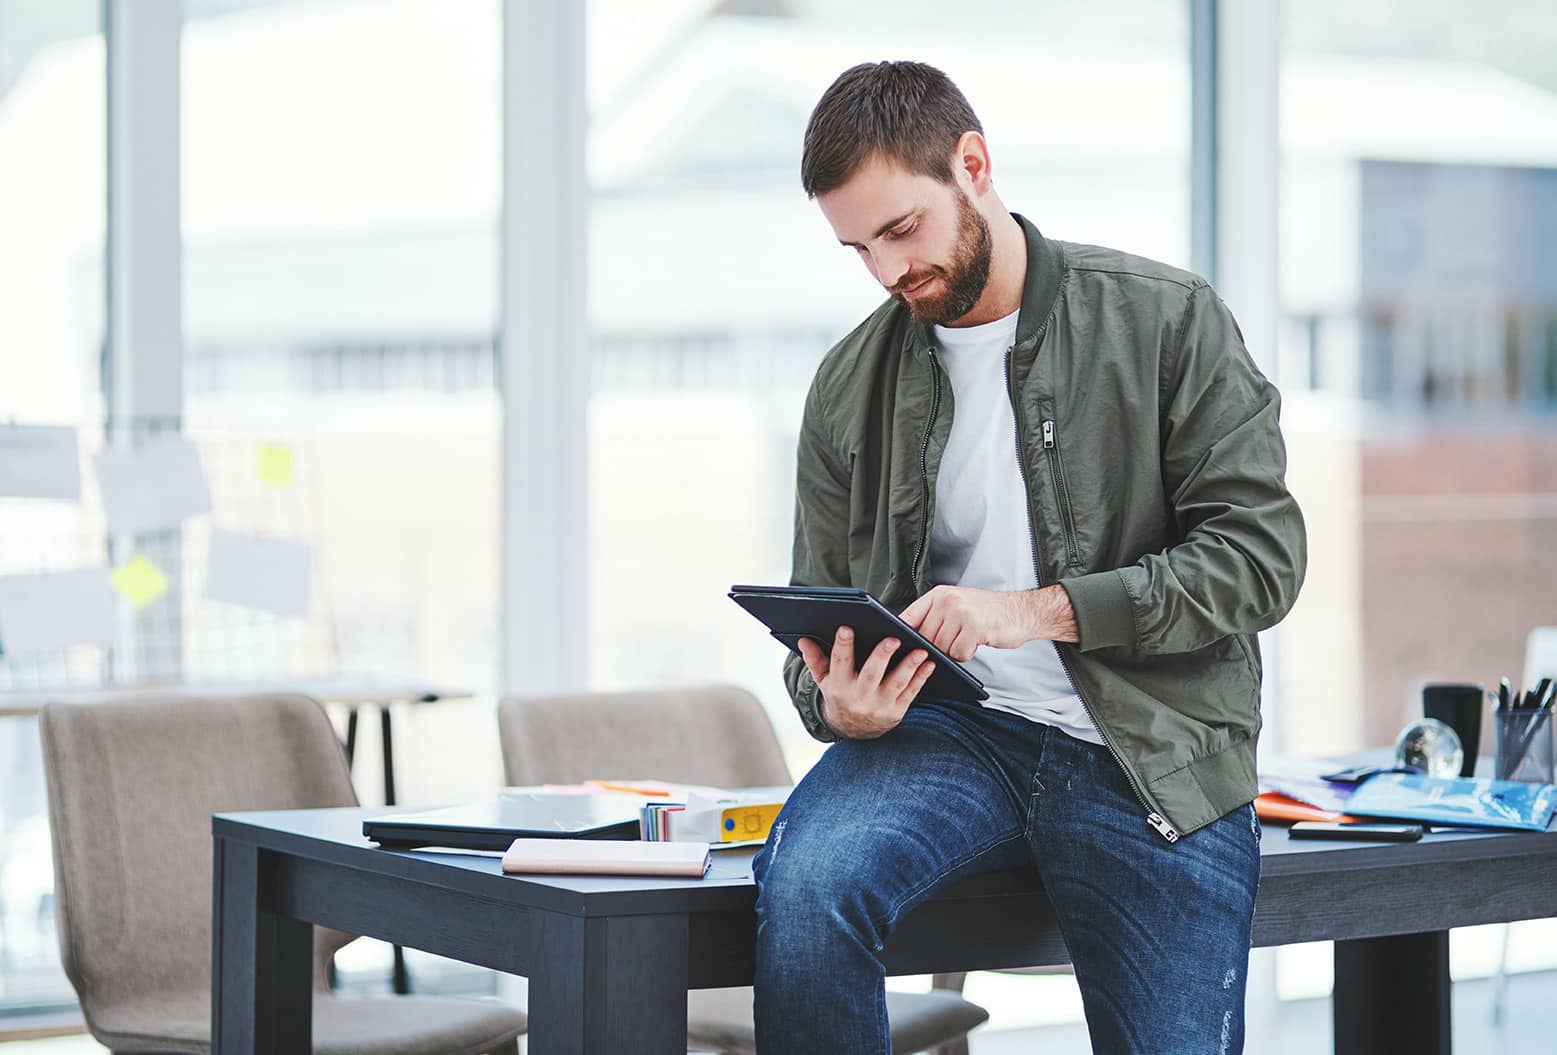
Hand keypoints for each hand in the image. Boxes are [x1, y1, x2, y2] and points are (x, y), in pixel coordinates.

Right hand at [797, 626, 936, 738]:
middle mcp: (859, 697)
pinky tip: (929, 663)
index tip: (847, 628)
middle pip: (871, 674)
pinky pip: (911, 693)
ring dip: (909, 667)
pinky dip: (921, 678)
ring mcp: (879, 706)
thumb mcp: (824, 681)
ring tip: (920, 650)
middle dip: (882, 656)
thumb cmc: (840, 697)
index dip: (842, 646)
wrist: (854, 731)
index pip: (839, 663)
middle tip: (893, 638)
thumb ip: (815, 660)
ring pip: (896, 684)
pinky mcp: (896, 711)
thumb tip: (804, 640)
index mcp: (838, 686)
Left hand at [899, 584, 1077, 660]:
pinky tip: (977, 642)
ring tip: (968, 638)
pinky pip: (958, 654)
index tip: (899, 647)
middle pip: (925, 638)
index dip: (901, 635)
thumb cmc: (988, 612)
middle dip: (937, 647)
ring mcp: (961, 613)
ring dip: (954, 650)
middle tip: (954, 642)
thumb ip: (934, 616)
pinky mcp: (974, 628)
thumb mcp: (957, 604)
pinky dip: (967, 654)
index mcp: (939, 595)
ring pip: (941, 648)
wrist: (1021, 611)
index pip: (908, 617)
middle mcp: (947, 601)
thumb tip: (908, 638)